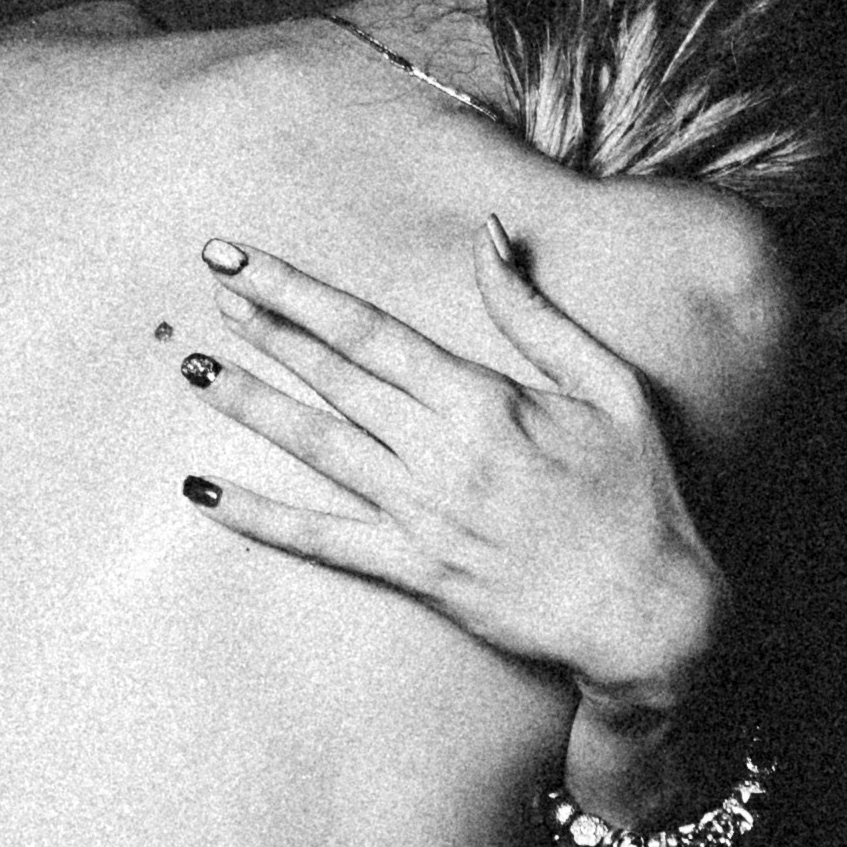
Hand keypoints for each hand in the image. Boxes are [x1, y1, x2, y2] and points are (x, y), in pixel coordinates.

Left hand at [179, 225, 728, 742]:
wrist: (652, 613)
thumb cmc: (641, 495)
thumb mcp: (610, 384)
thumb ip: (535, 312)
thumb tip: (487, 234)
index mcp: (484, 399)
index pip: (368, 330)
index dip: (297, 291)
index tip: (243, 261)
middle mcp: (440, 454)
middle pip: (333, 377)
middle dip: (266, 328)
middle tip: (210, 288)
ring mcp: (422, 516)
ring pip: (317, 446)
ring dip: (252, 404)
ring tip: (194, 366)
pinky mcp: (416, 572)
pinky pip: (322, 540)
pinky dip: (259, 517)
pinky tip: (206, 493)